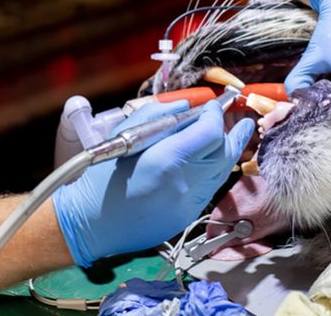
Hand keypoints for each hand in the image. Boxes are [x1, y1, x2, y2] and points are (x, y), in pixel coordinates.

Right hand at [53, 100, 254, 266]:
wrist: (90, 223)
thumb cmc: (101, 177)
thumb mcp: (124, 136)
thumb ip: (157, 117)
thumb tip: (187, 107)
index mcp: (166, 159)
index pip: (210, 132)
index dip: (215, 115)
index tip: (213, 106)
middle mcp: (184, 183)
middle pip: (224, 152)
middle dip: (232, 133)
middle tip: (239, 119)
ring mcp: (188, 204)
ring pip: (221, 172)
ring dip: (227, 152)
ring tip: (234, 136)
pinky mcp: (186, 217)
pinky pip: (208, 189)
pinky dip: (212, 171)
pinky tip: (209, 161)